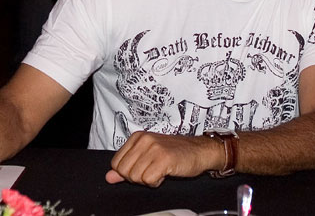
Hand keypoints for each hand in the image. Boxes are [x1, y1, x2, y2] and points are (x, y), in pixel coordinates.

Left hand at [105, 131, 221, 186]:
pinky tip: (166, 173)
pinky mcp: (164, 158)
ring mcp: (154, 148)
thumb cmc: (176, 153)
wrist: (201, 151)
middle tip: (153, 170)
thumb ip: (127, 166)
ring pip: (135, 177)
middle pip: (124, 171)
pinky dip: (157, 182)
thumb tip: (109, 177)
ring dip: (149, 179)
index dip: (128, 172)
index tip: (144, 167)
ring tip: (161, 170)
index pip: (116, 163)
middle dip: (137, 177)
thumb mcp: (148, 157)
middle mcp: (144, 140)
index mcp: (138, 137)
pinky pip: (148, 180)